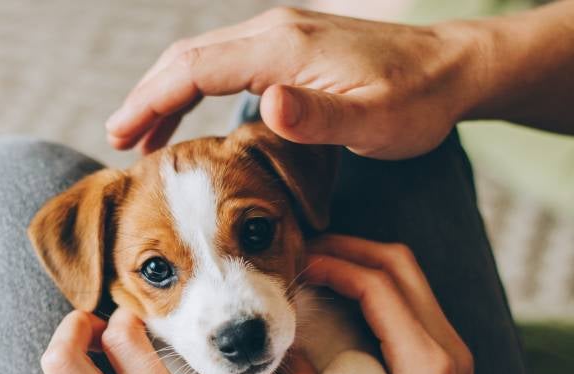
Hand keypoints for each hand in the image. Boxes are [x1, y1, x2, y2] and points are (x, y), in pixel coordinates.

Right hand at [106, 7, 481, 158]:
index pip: (195, 68)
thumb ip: (317, 117)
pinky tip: (196, 120)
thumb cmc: (417, 102)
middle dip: (148, 97)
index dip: (152, 102)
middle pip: (188, 57)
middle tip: (118, 142)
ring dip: (168, 93)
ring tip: (144, 138)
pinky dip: (197, 88)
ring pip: (204, 58)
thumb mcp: (373, 121)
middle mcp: (275, 31)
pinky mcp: (293, 47)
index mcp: (283, 47)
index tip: (120, 137)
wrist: (455, 68)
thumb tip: (264, 104)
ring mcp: (283, 35)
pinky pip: (227, 63)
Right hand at [289, 235, 551, 373]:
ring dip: (364, 263)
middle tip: (304, 251)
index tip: (296, 263)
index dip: (334, 264)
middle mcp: (447, 348)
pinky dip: (376, 286)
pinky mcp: (447, 359)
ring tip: (318, 267)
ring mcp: (453, 351)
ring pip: (410, 277)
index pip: (380, 285)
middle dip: (350, 248)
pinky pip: (412, 301)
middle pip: (401, 264)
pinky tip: (341, 298)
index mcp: (426, 365)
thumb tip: (279, 356)